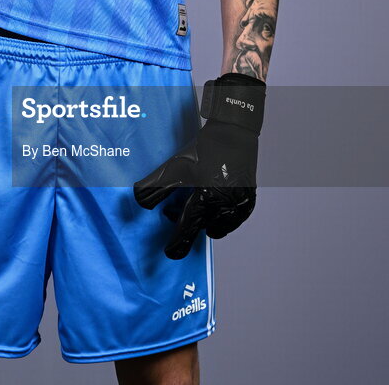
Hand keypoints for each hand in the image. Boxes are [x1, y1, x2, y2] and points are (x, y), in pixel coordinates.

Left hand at [133, 73, 265, 259]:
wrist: (233, 132)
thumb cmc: (203, 148)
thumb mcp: (175, 166)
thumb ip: (156, 187)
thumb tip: (140, 202)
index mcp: (206, 198)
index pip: (188, 229)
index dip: (178, 243)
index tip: (170, 255)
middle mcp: (225, 206)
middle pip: (202, 228)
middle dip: (187, 227)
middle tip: (174, 216)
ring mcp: (239, 205)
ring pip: (218, 226)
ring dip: (204, 222)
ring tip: (194, 208)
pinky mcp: (249, 201)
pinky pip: (232, 220)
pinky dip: (220, 218)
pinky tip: (212, 207)